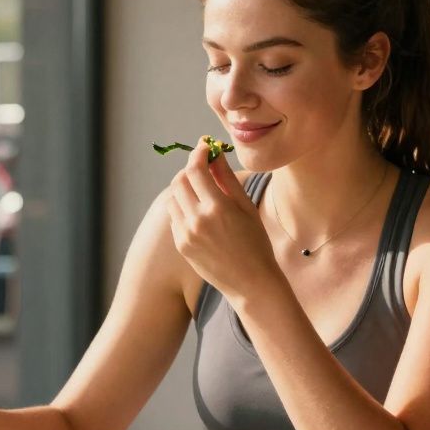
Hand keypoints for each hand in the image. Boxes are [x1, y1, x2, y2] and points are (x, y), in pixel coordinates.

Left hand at [164, 136, 280, 296]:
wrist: (250, 282)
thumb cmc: (255, 242)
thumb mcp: (246, 207)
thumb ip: (227, 178)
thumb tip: (214, 154)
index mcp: (217, 207)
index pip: (195, 169)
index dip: (198, 153)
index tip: (204, 148)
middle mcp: (197, 220)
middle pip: (179, 180)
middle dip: (189, 170)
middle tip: (203, 170)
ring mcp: (185, 233)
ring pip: (173, 198)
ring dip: (184, 189)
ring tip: (202, 193)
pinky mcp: (181, 245)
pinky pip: (175, 217)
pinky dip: (183, 209)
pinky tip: (201, 215)